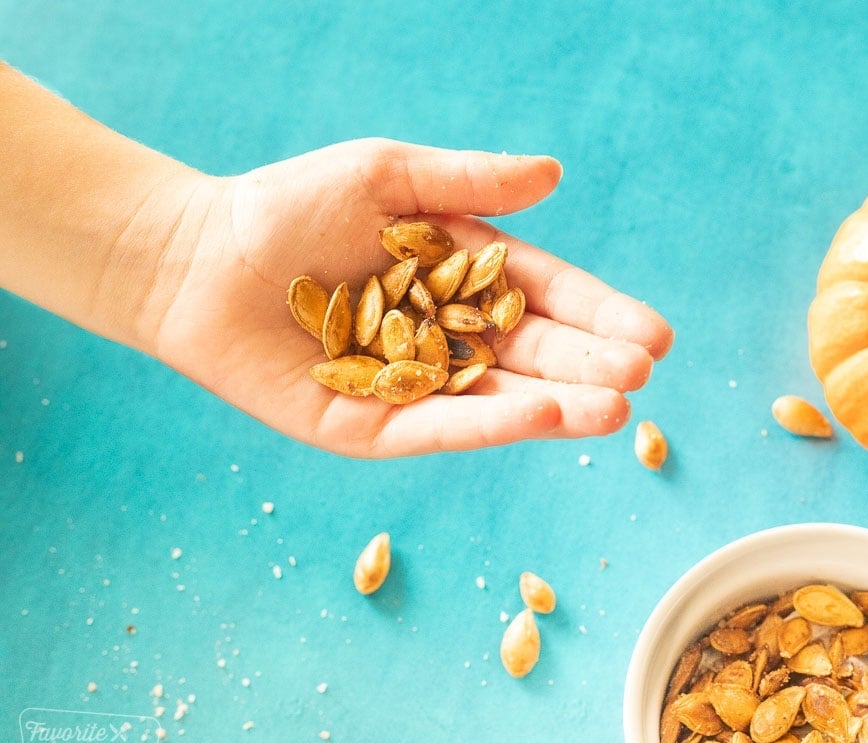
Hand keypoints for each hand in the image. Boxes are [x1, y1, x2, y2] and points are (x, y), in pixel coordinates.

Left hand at [151, 139, 673, 456]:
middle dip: (590, 365)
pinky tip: (540, 415)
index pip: (545, 297)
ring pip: (497, 399)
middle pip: (532, 354)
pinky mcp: (368, 428)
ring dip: (558, 406)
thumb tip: (554, 173)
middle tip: (644, 374)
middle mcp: (445, 339)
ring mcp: (411, 389)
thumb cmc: (288, 207)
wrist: (194, 258)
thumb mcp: (388, 177)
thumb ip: (469, 182)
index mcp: (459, 278)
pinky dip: (488, 422)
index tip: (656, 333)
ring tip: (616, 409)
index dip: (599, 314)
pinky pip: (436, 428)